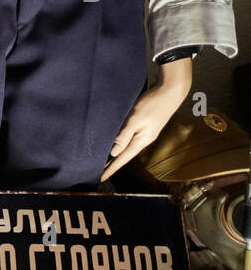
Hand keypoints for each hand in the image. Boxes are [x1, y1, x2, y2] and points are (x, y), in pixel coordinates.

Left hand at [101, 58, 192, 181]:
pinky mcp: (145, 126)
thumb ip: (124, 136)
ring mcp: (145, 133)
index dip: (111, 168)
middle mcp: (144, 139)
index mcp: (142, 140)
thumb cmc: (153, 104)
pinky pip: (130, 138)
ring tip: (104, 161)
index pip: (123, 158)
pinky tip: (115, 143)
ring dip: (116, 154)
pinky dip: (121, 143)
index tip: (100, 178)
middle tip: (98, 172)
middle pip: (125, 155)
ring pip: (127, 147)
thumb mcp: (135, 119)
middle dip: (112, 164)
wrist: (171, 91)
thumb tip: (114, 153)